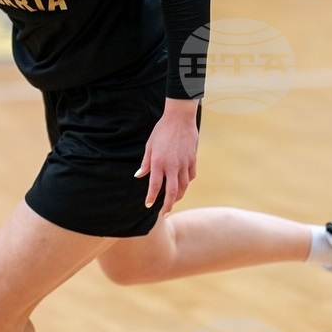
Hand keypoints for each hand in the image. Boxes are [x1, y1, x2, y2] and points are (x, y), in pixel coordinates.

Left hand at [135, 99, 198, 216]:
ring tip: (173, 201)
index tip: (148, 205)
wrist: (180, 118)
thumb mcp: (149, 145)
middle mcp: (172, 166)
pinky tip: (182, 185)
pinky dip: (186, 183)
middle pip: (172, 192)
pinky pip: (191, 176)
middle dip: (168, 204)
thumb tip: (138, 176)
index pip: (154, 185)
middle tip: (165, 212)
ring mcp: (184, 164)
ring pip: (183, 186)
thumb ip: (145, 163)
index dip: (151, 197)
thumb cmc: (161, 131)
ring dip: (178, 196)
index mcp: (159, 162)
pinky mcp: (193, 160)